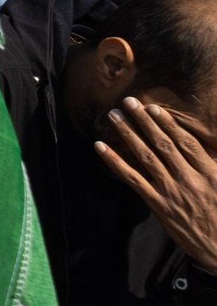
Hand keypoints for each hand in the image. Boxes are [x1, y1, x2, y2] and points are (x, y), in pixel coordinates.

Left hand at [99, 94, 216, 269]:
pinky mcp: (158, 205)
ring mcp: (171, 192)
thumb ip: (214, 165)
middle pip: (163, 144)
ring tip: (114, 116)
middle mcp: (189, 179)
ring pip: (146, 157)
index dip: (169, 124)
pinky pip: (132, 179)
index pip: (186, 142)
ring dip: (128, 134)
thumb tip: (205, 147)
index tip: (154, 108)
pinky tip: (100, 147)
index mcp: (210, 174)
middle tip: (128, 101)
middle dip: (144, 121)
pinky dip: (115, 162)